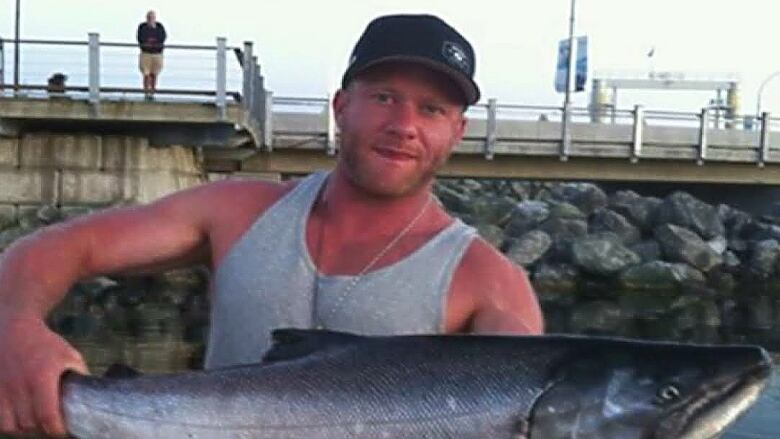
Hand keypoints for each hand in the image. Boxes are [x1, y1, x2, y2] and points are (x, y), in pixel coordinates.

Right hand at [0, 314, 87, 436]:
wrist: (13, 327)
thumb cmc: (46, 343)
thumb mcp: (69, 356)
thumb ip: (79, 376)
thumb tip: (89, 397)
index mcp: (41, 378)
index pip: (47, 416)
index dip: (56, 430)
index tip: (63, 431)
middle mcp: (19, 386)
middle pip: (29, 424)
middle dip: (42, 427)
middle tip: (51, 422)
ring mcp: (1, 389)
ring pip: (11, 426)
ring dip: (24, 427)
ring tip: (34, 420)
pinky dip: (8, 422)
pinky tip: (18, 415)